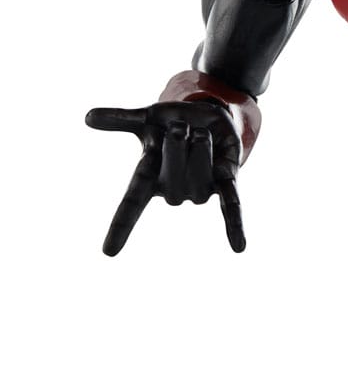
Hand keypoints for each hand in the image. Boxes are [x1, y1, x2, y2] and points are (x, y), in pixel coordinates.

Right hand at [85, 100, 244, 255]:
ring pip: (200, 171)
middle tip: (180, 127)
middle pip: (173, 172)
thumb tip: (87, 117)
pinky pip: (231, 206)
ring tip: (200, 134)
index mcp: (150, 177)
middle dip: (177, 143)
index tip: (108, 252)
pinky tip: (239, 248)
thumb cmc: (172, 122)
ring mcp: (201, 188)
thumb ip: (120, 120)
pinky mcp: (226, 182)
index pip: (131, 204)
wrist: (208, 115)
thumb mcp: (147, 119)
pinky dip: (234, 225)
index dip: (121, 226)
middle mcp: (174, 190)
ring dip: (201, 145)